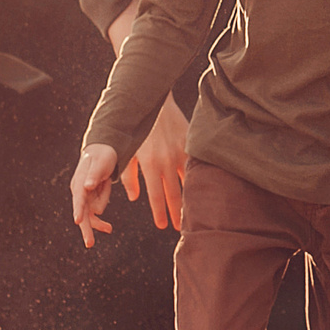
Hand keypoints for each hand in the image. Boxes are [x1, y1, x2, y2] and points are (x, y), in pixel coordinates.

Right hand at [70, 145, 120, 248]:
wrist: (103, 153)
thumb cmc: (102, 156)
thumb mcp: (101, 163)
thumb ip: (94, 174)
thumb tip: (86, 187)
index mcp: (79, 183)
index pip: (78, 198)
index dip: (78, 209)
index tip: (78, 220)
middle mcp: (79, 192)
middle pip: (82, 213)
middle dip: (86, 229)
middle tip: (90, 244)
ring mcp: (84, 198)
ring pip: (93, 215)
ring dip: (102, 210)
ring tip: (108, 221)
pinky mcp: (90, 201)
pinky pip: (97, 212)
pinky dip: (102, 214)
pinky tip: (108, 223)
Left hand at [122, 95, 190, 231]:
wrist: (154, 102)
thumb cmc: (136, 128)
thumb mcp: (127, 151)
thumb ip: (129, 176)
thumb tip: (134, 198)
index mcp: (150, 163)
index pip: (156, 196)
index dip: (160, 213)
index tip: (162, 226)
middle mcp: (167, 160)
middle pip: (174, 194)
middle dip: (177, 213)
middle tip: (180, 228)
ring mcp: (181, 152)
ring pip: (188, 182)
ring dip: (189, 199)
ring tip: (193, 213)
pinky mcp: (190, 144)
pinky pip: (196, 166)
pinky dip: (198, 179)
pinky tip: (201, 189)